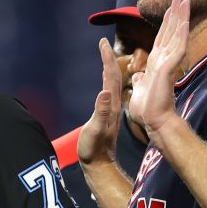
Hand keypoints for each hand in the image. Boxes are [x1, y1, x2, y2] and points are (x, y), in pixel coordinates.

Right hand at [77, 38, 123, 165]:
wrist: (100, 165)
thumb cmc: (94, 150)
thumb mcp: (95, 130)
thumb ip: (100, 112)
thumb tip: (105, 92)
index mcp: (110, 105)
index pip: (109, 77)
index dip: (106, 59)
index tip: (103, 42)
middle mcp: (112, 105)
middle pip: (111, 77)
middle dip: (107, 58)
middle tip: (102, 43)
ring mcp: (110, 110)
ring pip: (111, 84)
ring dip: (108, 67)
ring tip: (105, 56)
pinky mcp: (107, 115)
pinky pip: (108, 92)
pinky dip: (106, 81)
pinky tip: (106, 80)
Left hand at [129, 0, 188, 134]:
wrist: (153, 120)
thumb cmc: (148, 109)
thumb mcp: (140, 89)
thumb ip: (141, 80)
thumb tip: (138, 76)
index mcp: (156, 62)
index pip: (162, 38)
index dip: (167, 23)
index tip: (171, 8)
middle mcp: (164, 60)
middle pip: (171, 32)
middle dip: (176, 14)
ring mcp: (168, 63)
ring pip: (176, 35)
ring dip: (180, 17)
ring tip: (184, 0)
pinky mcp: (169, 68)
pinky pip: (177, 48)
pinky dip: (180, 34)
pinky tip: (183, 21)